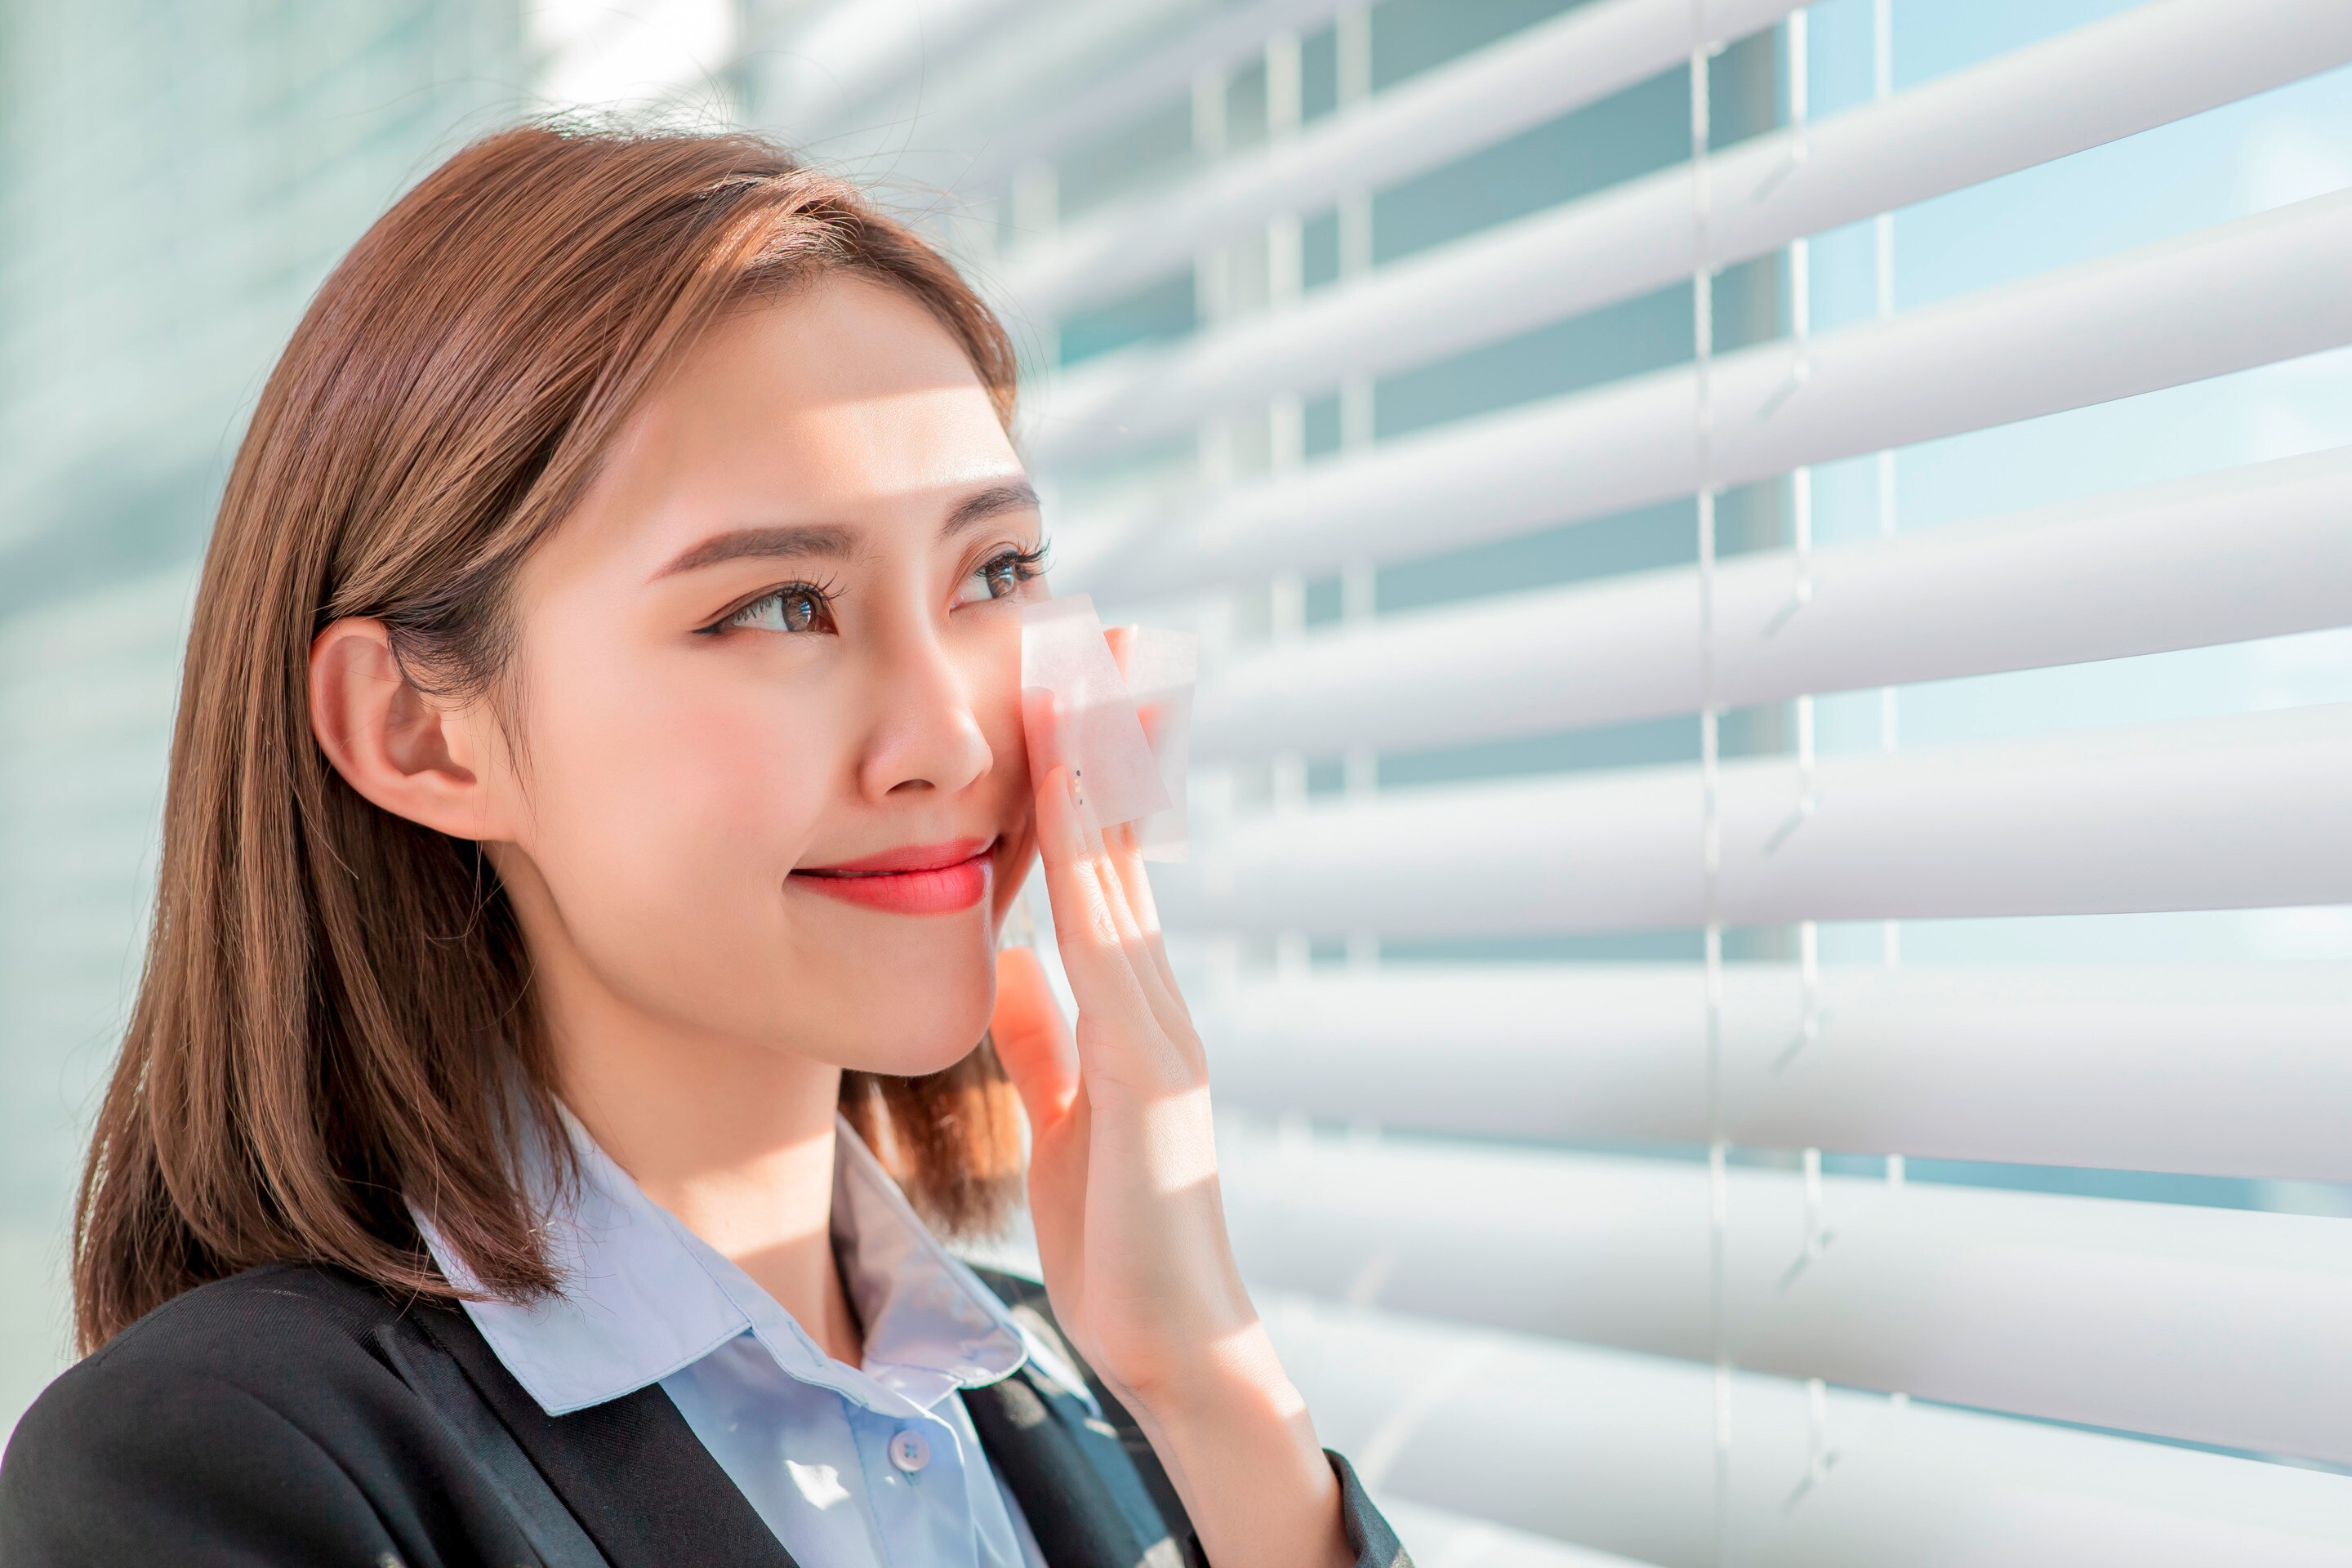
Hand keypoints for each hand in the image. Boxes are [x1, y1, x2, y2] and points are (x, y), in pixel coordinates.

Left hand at [989, 688, 1351, 1567]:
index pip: (1103, 863)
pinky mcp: (1152, 1067)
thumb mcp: (1066, 1117)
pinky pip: (1111, 939)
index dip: (1080, 769)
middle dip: (1104, 731)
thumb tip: (1010, 967)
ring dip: (1100, 761)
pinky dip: (1095, 857)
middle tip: (1087, 623)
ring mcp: (1159, 1024)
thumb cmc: (1121, 1241)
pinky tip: (1068, 794)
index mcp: (1129, 1005)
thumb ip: (1046, 1039)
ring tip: (1081, 665)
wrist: (1175, 1344)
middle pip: (1125, 837)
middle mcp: (1152, 995)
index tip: (1061, 681)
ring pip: (1123, 866)